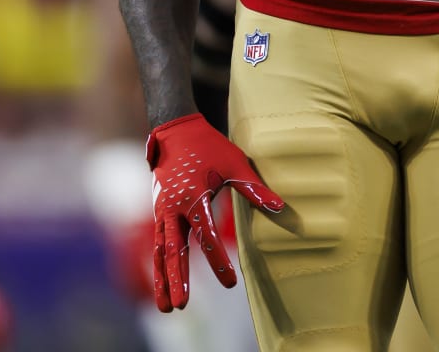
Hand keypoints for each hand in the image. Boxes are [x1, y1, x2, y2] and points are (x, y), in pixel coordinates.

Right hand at [145, 113, 283, 311]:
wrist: (176, 130)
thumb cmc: (209, 146)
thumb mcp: (235, 163)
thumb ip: (255, 189)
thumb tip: (281, 209)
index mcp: (193, 196)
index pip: (206, 236)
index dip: (218, 261)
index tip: (230, 282)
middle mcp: (173, 207)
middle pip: (174, 250)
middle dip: (178, 278)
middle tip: (182, 305)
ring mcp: (162, 211)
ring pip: (161, 251)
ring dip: (163, 279)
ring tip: (166, 307)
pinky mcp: (158, 212)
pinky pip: (157, 244)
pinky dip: (158, 266)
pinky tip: (161, 286)